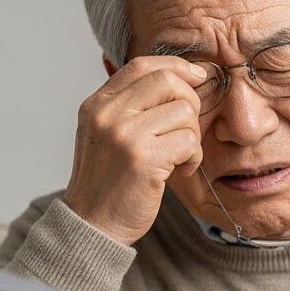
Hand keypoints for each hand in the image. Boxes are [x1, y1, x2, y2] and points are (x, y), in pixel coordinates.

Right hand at [63, 57, 206, 245]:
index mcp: (96, 105)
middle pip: (167, 81)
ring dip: (192, 136)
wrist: (91, 225)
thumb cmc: (106, 183)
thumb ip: (128, 107)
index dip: (176, 66)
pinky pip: (189, 141)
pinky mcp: (143, 159)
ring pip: (183, 111)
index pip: (142, 65)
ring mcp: (124, 135)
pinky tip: (181, 170)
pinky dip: (193, 157)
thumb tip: (178, 78)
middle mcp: (107, 115)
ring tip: (180, 156)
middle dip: (190, 101)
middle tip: (187, 128)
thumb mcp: (105, 135)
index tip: (197, 76)